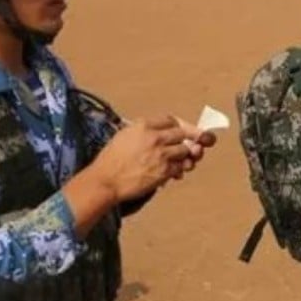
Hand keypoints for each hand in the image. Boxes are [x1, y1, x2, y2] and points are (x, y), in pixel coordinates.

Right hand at [91, 115, 213, 200]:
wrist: (106, 181)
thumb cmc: (112, 160)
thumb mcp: (125, 135)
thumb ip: (145, 131)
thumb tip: (165, 133)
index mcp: (144, 125)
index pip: (172, 120)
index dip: (180, 126)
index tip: (184, 132)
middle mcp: (155, 137)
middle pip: (183, 133)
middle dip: (189, 140)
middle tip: (193, 146)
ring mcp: (161, 154)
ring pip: (186, 151)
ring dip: (186, 157)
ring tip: (181, 161)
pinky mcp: (164, 170)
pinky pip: (181, 167)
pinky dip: (181, 169)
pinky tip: (176, 173)